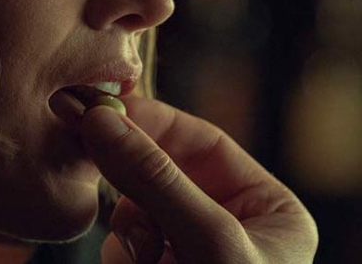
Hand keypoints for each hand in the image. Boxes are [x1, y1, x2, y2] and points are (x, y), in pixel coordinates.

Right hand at [79, 96, 317, 263]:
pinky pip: (125, 250)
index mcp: (270, 211)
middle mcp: (233, 231)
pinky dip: (123, 258)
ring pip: (137, 215)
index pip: (206, 144)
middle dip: (136, 185)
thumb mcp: (209, 240)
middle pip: (165, 176)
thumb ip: (158, 180)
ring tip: (149, 257)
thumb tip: (102, 120)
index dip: (154, 124)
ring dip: (130, 232)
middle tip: (91, 158)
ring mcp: (194, 257)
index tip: (104, 111)